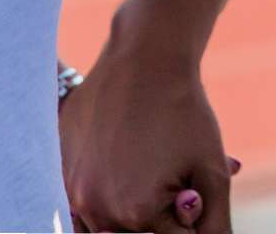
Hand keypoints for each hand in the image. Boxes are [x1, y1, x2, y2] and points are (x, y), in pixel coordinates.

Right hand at [59, 39, 235, 231]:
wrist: (144, 59)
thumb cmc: (183, 113)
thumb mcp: (212, 171)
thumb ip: (216, 224)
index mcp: (136, 213)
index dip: (186, 218)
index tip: (190, 188)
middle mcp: (95, 208)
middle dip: (157, 215)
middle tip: (167, 173)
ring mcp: (72, 189)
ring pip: (104, 225)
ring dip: (128, 208)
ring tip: (144, 168)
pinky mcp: (59, 169)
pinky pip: (80, 202)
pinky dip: (103, 194)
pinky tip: (121, 164)